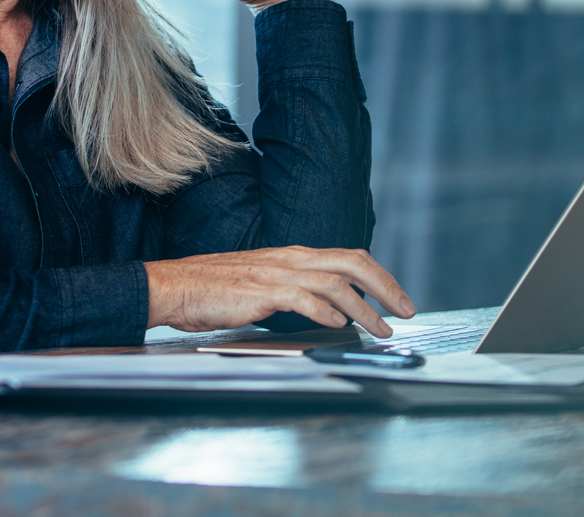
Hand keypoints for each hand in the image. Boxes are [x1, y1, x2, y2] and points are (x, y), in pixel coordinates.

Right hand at [144, 246, 416, 335]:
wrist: (176, 287)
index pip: (349, 258)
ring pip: (335, 283)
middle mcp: (291, 259)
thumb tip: (332, 312)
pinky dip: (325, 311)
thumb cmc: (216, 290)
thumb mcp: (264, 285)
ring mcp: (277, 274)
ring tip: (382, 329)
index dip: (380, 277)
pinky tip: (339, 325)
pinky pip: (302, 299)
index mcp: (294, 255)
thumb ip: (298, 293)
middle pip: (352, 263)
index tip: (398, 300)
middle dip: (386, 287)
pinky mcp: (261, 293)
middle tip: (407, 311)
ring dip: (365, 308)